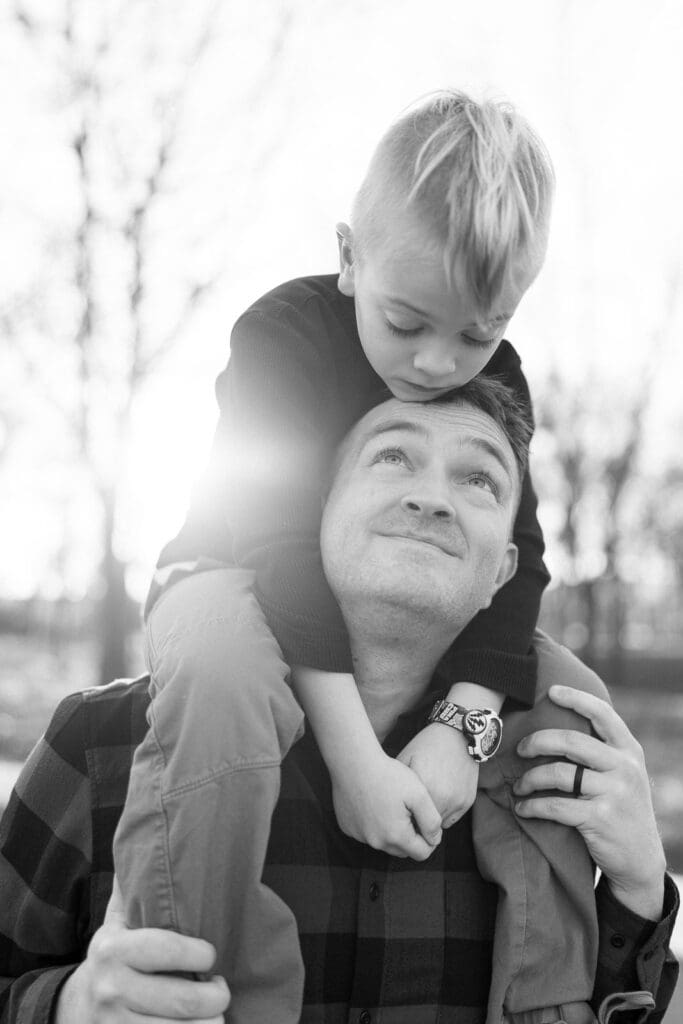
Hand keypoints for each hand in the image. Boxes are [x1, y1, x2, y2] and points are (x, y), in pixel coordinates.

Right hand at [56, 878, 230, 1022]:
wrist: (74, 1009)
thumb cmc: (113, 957)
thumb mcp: (117, 921)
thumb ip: (136, 888)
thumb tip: (156, 836)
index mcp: (113, 949)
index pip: (166, 949)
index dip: (199, 953)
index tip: (211, 953)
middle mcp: (112, 989)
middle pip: (184, 1000)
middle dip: (216, 995)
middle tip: (221, 987)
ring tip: (213, 1011)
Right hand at [331, 748, 442, 859]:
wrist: (353, 761)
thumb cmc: (388, 774)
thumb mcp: (419, 794)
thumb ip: (432, 821)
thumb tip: (435, 839)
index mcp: (396, 836)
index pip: (422, 853)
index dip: (430, 839)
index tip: (427, 819)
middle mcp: (376, 842)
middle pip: (402, 851)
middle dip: (410, 836)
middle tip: (410, 810)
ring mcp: (359, 835)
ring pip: (384, 842)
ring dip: (391, 831)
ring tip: (392, 804)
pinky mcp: (347, 827)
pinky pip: (367, 833)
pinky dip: (373, 824)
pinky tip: (374, 803)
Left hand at [397, 723, 477, 826]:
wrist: (458, 735)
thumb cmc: (427, 745)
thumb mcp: (406, 758)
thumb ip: (398, 784)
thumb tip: (388, 804)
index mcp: (423, 788)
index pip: (408, 818)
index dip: (402, 818)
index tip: (398, 814)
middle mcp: (441, 798)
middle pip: (423, 825)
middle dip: (415, 821)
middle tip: (409, 812)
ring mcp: (456, 801)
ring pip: (438, 825)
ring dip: (430, 819)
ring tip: (424, 804)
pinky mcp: (467, 802)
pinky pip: (451, 819)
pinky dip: (444, 813)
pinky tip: (439, 798)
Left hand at [513, 684, 666, 919]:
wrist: (640, 860)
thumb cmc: (622, 810)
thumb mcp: (624, 774)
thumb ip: (603, 751)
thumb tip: (561, 724)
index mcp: (630, 751)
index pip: (603, 714)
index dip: (576, 698)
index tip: (551, 691)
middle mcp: (625, 767)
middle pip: (571, 741)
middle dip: (538, 742)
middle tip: (520, 749)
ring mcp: (614, 792)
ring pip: (559, 773)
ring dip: (530, 779)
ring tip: (519, 786)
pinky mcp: (600, 818)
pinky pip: (556, 805)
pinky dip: (533, 806)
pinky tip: (523, 808)